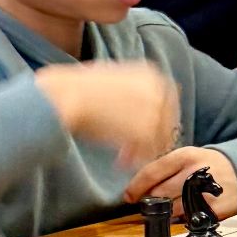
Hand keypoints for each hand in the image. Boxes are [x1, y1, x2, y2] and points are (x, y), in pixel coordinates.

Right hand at [38, 60, 179, 168]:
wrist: (68, 96)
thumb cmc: (79, 87)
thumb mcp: (114, 75)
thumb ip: (133, 88)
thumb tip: (138, 104)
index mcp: (151, 73)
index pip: (168, 100)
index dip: (160, 118)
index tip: (150, 130)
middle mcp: (158, 90)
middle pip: (167, 122)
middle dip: (153, 138)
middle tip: (134, 150)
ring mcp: (155, 111)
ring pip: (158, 139)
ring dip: (141, 151)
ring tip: (122, 158)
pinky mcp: (146, 132)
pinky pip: (148, 152)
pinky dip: (135, 160)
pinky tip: (120, 163)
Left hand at [123, 146, 236, 216]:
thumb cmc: (207, 165)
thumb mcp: (187, 156)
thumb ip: (163, 168)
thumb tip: (136, 185)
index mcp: (184, 156)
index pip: (152, 172)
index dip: (136, 187)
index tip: (128, 196)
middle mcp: (194, 173)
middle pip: (160, 193)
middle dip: (150, 201)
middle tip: (147, 203)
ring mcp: (205, 192)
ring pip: (172, 209)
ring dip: (165, 211)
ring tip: (168, 207)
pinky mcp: (214, 209)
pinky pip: (189, 219)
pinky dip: (182, 218)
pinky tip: (185, 211)